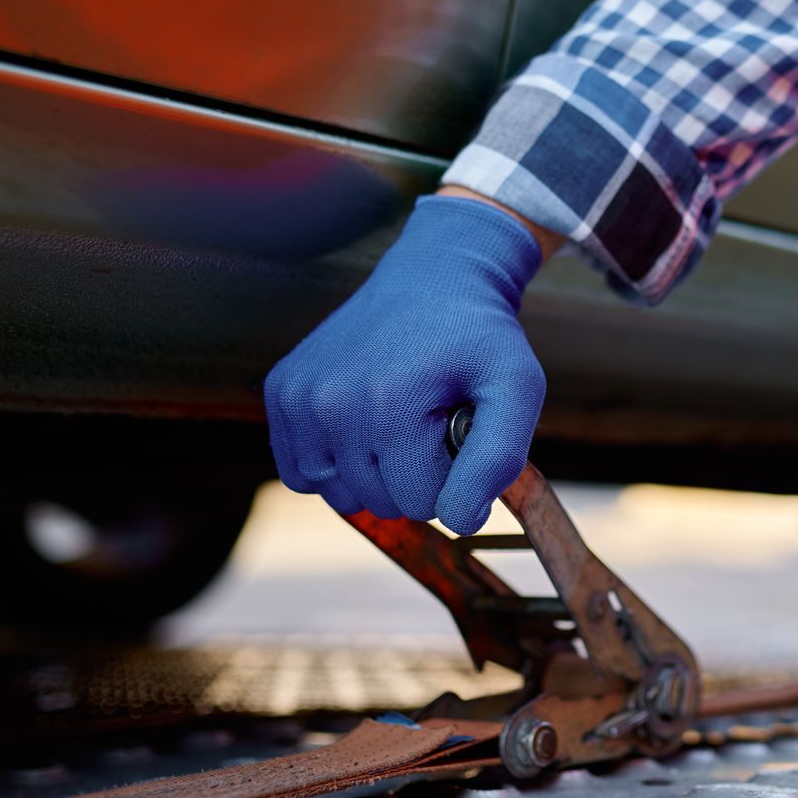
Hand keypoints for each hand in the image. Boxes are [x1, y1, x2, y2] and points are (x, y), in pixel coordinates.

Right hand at [265, 194, 547, 533]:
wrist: (434, 276)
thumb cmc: (481, 338)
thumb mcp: (517, 387)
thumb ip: (499, 459)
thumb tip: (460, 521)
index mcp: (387, 406)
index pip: (421, 502)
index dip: (453, 473)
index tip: (459, 422)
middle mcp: (329, 403)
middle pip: (381, 502)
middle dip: (416, 472)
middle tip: (431, 414)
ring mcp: (297, 398)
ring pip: (341, 495)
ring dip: (376, 471)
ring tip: (399, 417)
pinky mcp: (280, 392)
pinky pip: (301, 474)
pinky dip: (336, 463)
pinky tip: (364, 423)